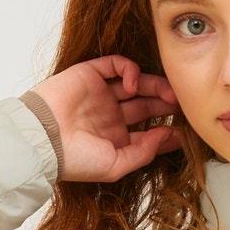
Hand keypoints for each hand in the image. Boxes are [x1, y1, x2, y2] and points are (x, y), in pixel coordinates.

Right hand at [29, 55, 181, 181]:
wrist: (43, 140)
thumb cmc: (75, 160)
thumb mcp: (116, 165)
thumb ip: (144, 152)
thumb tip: (168, 135)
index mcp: (115, 139)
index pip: (149, 131)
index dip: (169, 131)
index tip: (187, 132)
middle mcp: (110, 116)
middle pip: (146, 105)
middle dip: (166, 104)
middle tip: (184, 104)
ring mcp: (101, 94)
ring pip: (136, 84)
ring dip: (155, 86)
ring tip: (169, 94)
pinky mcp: (90, 74)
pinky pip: (116, 64)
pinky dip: (130, 70)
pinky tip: (133, 85)